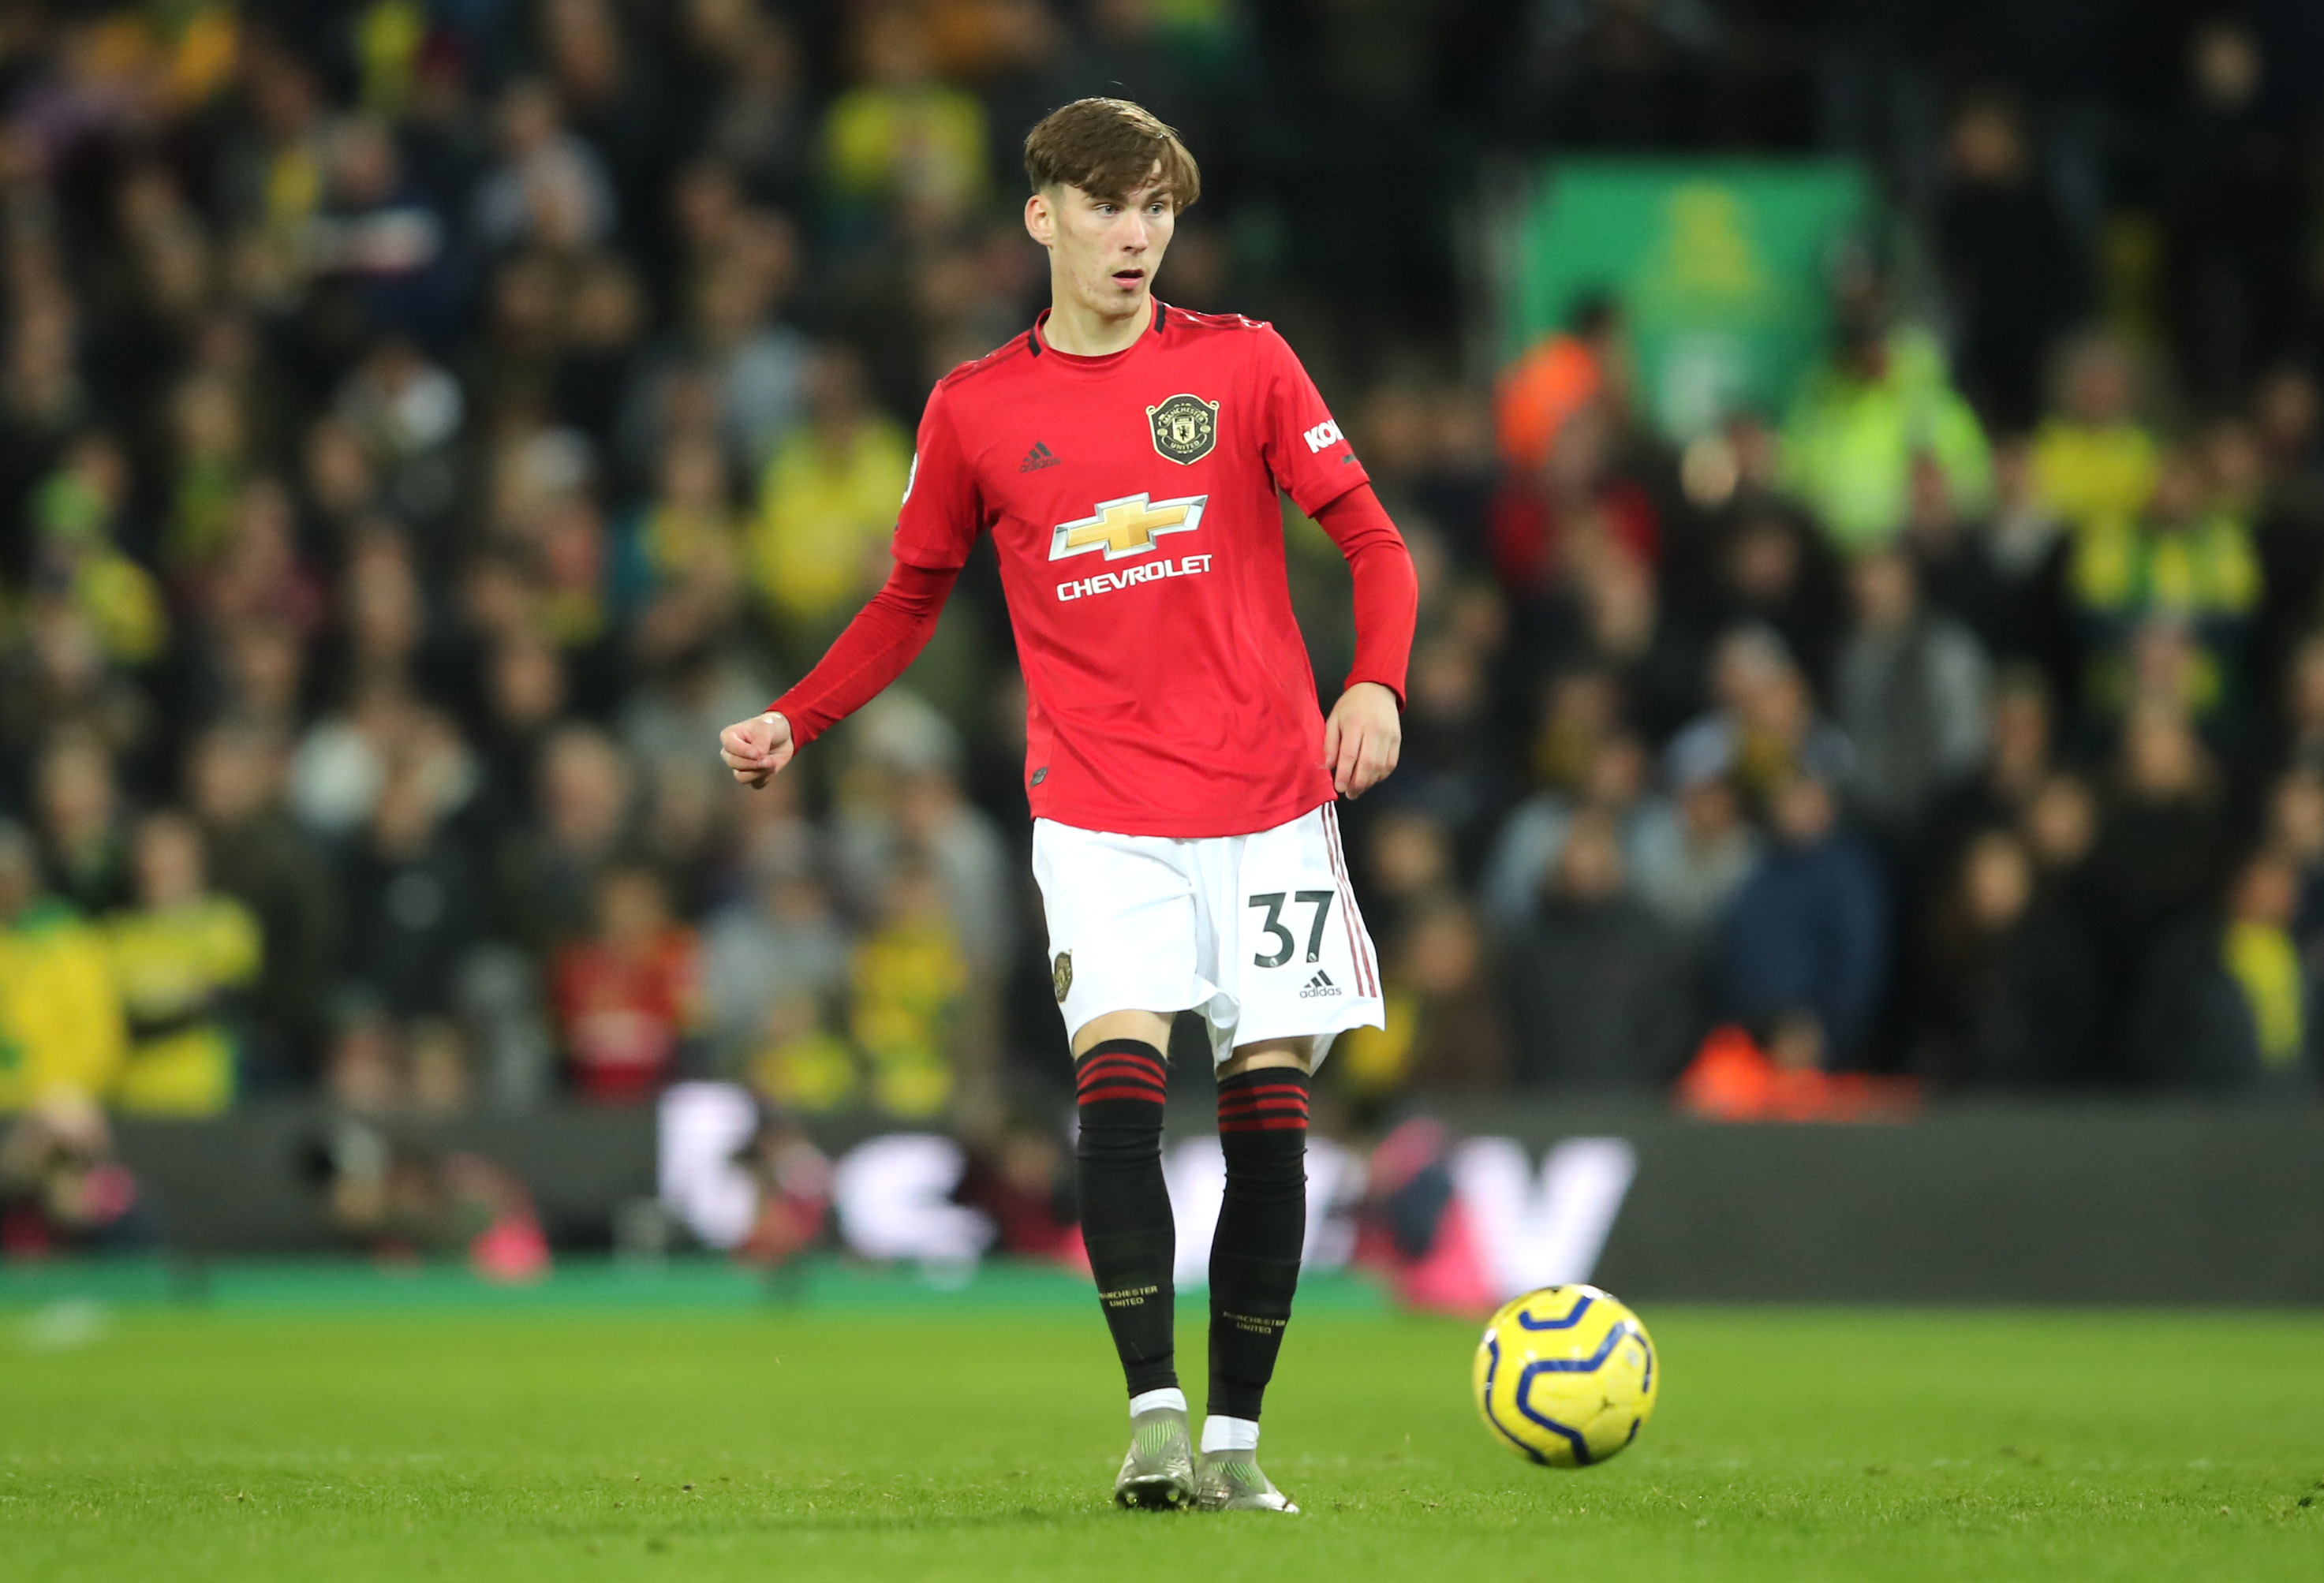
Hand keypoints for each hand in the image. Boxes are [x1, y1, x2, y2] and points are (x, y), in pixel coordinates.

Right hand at [719, 711, 794, 787]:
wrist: (783, 737)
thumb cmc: (771, 727)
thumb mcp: (767, 727)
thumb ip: (761, 741)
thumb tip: (758, 756)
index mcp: (729, 736)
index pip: (729, 746)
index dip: (744, 752)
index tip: (758, 752)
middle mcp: (730, 752)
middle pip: (733, 763)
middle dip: (754, 763)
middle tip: (769, 759)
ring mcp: (739, 766)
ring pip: (742, 777)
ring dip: (760, 772)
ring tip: (772, 762)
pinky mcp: (751, 775)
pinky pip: (755, 784)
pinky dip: (765, 778)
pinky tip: (772, 768)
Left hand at [1324, 681, 1400, 798]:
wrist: (1377, 688)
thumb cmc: (1351, 704)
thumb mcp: (1334, 718)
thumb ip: (1330, 742)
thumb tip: (1329, 766)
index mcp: (1355, 724)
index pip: (1350, 754)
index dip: (1344, 774)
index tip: (1339, 787)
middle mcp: (1374, 730)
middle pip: (1368, 764)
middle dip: (1358, 783)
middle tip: (1350, 794)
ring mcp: (1389, 735)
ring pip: (1381, 766)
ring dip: (1370, 782)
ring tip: (1359, 788)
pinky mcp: (1398, 739)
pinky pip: (1391, 763)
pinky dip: (1382, 775)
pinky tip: (1372, 779)